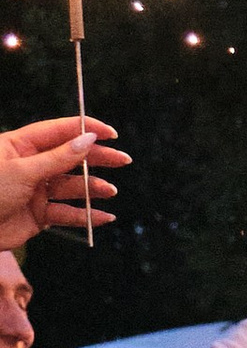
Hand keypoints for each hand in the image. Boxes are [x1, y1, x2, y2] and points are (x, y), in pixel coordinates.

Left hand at [0, 115, 125, 246]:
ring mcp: (36, 190)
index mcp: (21, 145)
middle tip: (122, 160)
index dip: (86, 130)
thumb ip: (58, 158)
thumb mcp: (22, 171)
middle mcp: (31, 165)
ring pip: (71, 186)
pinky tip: (103, 217)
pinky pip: (67, 213)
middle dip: (97, 159)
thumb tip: (88, 140)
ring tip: (109, 192)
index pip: (60, 131)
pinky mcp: (38, 215)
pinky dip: (85, 216)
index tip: (110, 134)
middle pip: (70, 157)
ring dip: (92, 189)